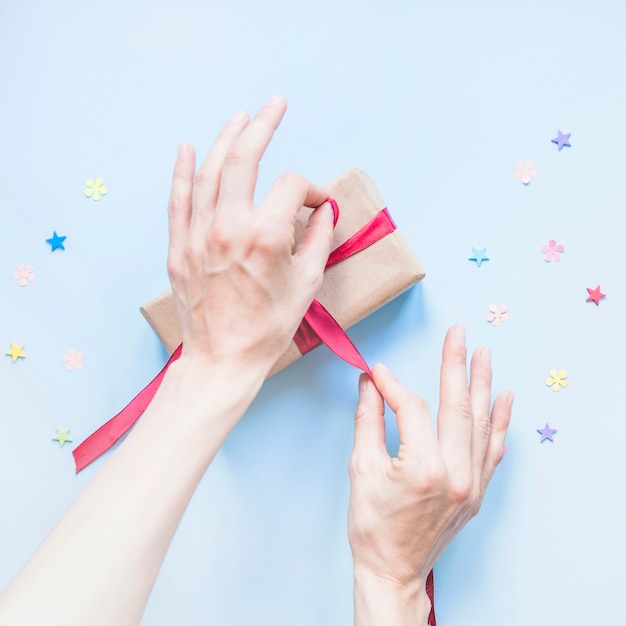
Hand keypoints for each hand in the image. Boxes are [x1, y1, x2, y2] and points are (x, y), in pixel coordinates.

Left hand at [166, 95, 333, 373]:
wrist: (222, 361)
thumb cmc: (267, 329)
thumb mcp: (306, 285)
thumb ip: (317, 240)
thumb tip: (322, 212)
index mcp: (265, 236)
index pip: (293, 187)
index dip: (313, 191)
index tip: (318, 207)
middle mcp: (229, 226)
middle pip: (245, 159)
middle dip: (263, 125)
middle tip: (275, 104)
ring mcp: (199, 235)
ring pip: (210, 172)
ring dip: (225, 139)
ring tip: (239, 117)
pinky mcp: (180, 248)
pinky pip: (179, 199)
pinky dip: (183, 171)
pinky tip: (189, 148)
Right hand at [348, 325, 511, 621]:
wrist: (392, 569)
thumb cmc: (372, 524)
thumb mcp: (361, 468)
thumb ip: (368, 420)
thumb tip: (370, 384)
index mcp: (424, 467)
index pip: (413, 409)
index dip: (392, 386)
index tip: (375, 372)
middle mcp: (456, 473)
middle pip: (457, 406)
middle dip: (456, 365)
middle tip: (458, 334)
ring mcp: (471, 484)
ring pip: (479, 423)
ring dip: (481, 385)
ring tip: (483, 354)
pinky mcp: (477, 492)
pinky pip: (492, 450)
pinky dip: (498, 423)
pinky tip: (503, 398)